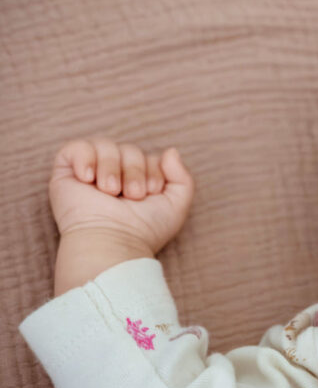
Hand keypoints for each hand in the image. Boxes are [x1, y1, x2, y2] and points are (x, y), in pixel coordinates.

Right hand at [48, 138, 194, 254]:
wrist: (113, 242)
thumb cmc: (145, 229)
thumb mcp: (176, 204)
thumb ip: (182, 177)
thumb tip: (170, 151)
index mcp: (136, 182)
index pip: (148, 156)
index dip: (153, 169)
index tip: (151, 192)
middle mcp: (113, 177)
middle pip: (128, 149)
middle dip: (134, 169)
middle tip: (133, 195)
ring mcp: (89, 176)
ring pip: (105, 145)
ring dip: (111, 167)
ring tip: (110, 191)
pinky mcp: (65, 176)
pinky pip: (74, 148)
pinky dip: (84, 158)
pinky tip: (88, 178)